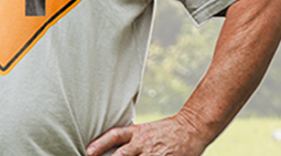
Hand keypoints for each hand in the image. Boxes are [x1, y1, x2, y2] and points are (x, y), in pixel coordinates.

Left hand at [86, 116, 208, 155]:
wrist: (192, 127)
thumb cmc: (164, 132)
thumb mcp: (143, 131)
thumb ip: (127, 141)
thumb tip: (106, 151)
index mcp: (136, 133)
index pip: (115, 136)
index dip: (100, 144)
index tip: (88, 152)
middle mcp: (143, 143)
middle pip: (122, 155)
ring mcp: (155, 154)